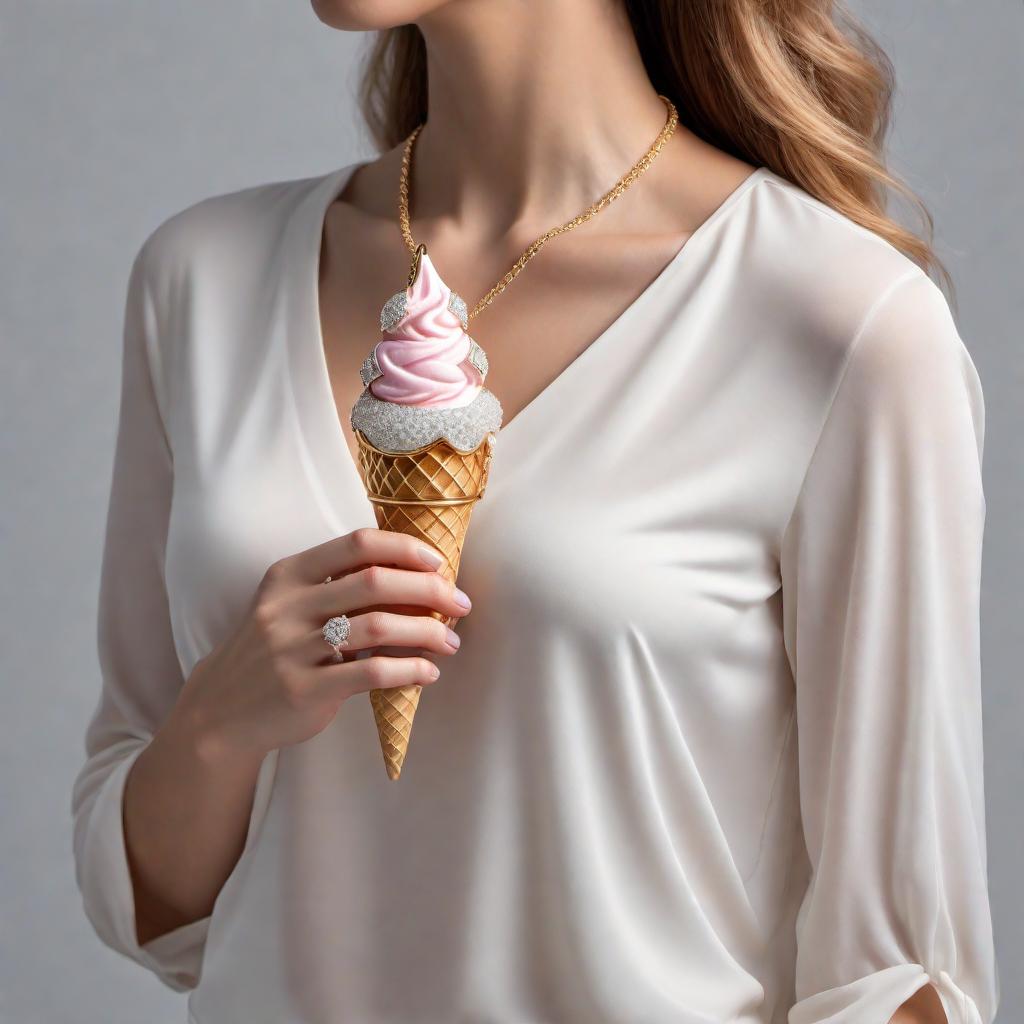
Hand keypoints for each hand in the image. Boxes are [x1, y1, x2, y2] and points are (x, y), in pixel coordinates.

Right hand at [168, 528, 471, 762]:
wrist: (218, 710)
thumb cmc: (271, 650)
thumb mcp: (287, 604)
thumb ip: (336, 586)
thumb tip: (415, 577)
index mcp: (289, 575)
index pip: (357, 544)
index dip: (405, 548)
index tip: (438, 563)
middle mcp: (288, 606)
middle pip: (376, 582)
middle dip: (430, 590)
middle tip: (460, 604)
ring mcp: (292, 649)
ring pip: (379, 628)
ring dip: (426, 633)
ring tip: (451, 642)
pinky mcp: (304, 690)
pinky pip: (371, 673)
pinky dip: (410, 670)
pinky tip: (428, 672)